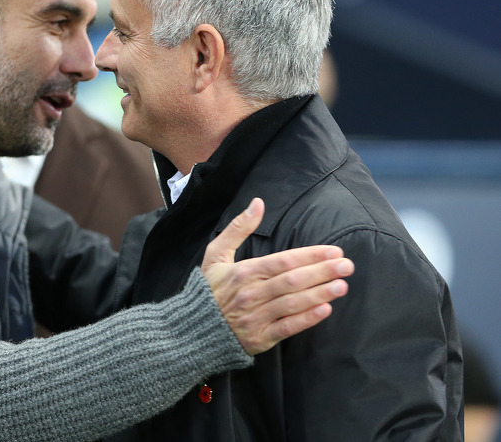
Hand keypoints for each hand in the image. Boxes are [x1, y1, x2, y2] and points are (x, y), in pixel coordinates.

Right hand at [202, 198, 353, 354]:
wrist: (194, 328)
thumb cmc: (210, 288)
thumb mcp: (216, 253)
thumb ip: (239, 228)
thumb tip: (258, 203)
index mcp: (243, 272)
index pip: (283, 261)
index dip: (311, 256)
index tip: (334, 251)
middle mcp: (251, 293)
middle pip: (292, 281)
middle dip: (322, 272)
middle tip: (347, 266)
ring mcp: (256, 317)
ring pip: (293, 303)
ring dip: (320, 294)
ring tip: (342, 286)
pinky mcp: (260, 338)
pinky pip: (287, 328)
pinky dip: (306, 319)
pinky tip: (325, 310)